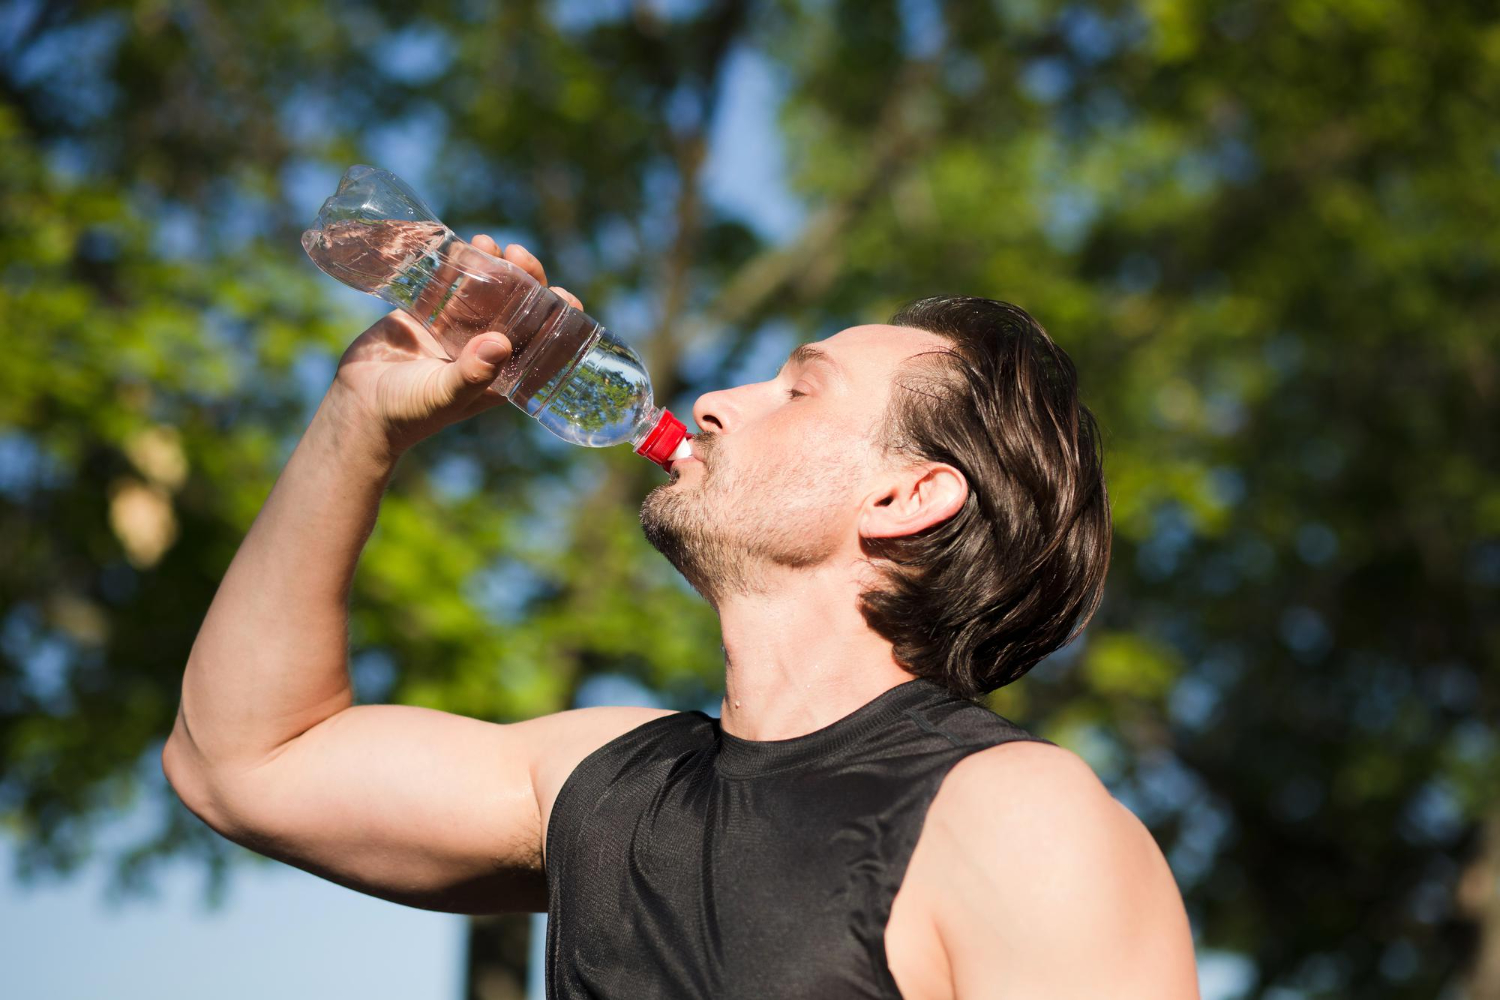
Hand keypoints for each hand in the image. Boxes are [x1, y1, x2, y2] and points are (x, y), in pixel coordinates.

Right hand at [326, 235, 585, 457]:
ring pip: (486, 291)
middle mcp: (485, 350)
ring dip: (493, 266)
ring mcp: (457, 331)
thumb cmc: (408, 411)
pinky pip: (449, 285)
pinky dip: (457, 265)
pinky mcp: (428, 315)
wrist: (358, 405)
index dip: (558, 320)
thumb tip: (501, 343)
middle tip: (518, 255)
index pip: (541, 344)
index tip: (565, 296)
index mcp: (501, 374)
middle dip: (525, 280)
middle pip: (517, 309)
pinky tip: (463, 244)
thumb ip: (472, 373)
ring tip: (488, 242)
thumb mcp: (443, 394)